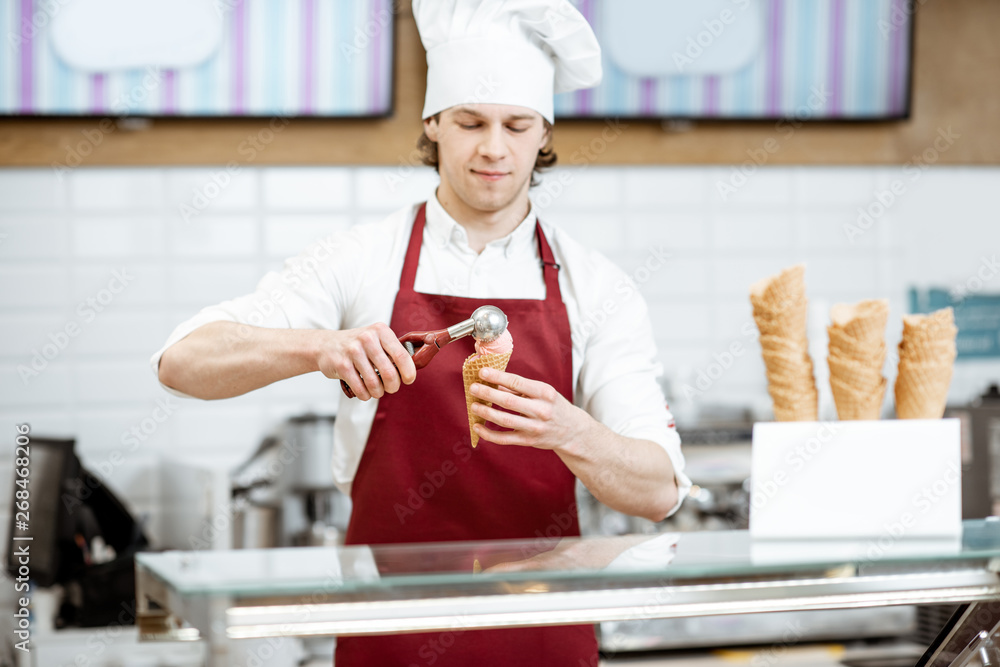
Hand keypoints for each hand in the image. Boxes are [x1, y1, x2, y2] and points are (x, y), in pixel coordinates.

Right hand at [316, 323, 415, 399]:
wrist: (325, 344)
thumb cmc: (358, 345)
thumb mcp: (376, 339)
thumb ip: (392, 351)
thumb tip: (410, 371)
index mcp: (381, 331)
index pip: (402, 356)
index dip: (409, 372)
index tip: (408, 380)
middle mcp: (367, 338)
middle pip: (389, 373)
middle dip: (393, 386)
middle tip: (391, 388)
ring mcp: (353, 351)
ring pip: (374, 383)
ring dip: (378, 393)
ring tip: (377, 391)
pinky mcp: (341, 365)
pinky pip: (360, 388)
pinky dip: (365, 395)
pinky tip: (365, 392)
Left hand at [469, 367, 588, 450]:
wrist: (572, 430)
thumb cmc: (553, 406)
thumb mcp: (542, 392)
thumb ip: (519, 388)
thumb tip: (494, 381)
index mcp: (545, 393)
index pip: (517, 383)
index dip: (498, 377)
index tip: (483, 372)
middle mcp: (541, 410)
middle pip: (508, 402)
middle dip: (488, 393)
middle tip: (473, 388)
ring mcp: (535, 427)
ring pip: (505, 420)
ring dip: (486, 412)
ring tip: (474, 406)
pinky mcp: (529, 441)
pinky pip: (505, 439)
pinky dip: (489, 434)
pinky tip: (478, 426)